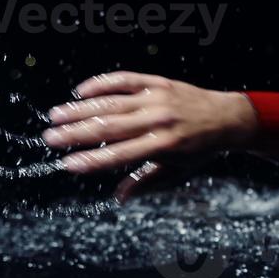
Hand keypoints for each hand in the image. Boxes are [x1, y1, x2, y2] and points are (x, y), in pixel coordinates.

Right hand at [42, 72, 258, 200]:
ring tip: (55, 116)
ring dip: (81, 109)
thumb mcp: (178, 171)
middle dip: (77, 133)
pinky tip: (81, 91)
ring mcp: (158, 99)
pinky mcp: (158, 82)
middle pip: (110, 127)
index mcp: (164, 146)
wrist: (228, 118)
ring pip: (112, 102)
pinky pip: (125, 79)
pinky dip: (102, 83)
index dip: (92, 161)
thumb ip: (146, 182)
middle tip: (49, 138)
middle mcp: (159, 120)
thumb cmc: (201, 150)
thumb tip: (119, 198)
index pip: (121, 155)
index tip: (68, 164)